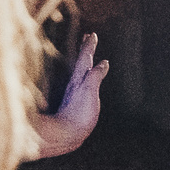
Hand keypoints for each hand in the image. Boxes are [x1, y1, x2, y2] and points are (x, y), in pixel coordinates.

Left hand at [31, 32, 106, 159]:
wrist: (66, 135)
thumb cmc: (78, 115)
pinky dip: (85, 74)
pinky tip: (86, 78)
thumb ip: (95, 77)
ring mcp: (74, 92)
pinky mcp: (75, 101)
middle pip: (81, 62)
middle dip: (85, 49)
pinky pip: (81, 81)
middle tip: (88, 37)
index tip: (92, 34)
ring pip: (80, 71)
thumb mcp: (90, 93)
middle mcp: (75, 83)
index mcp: (79, 79)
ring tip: (87, 54)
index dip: (89, 47)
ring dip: (84, 60)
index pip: (85, 58)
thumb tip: (103, 62)